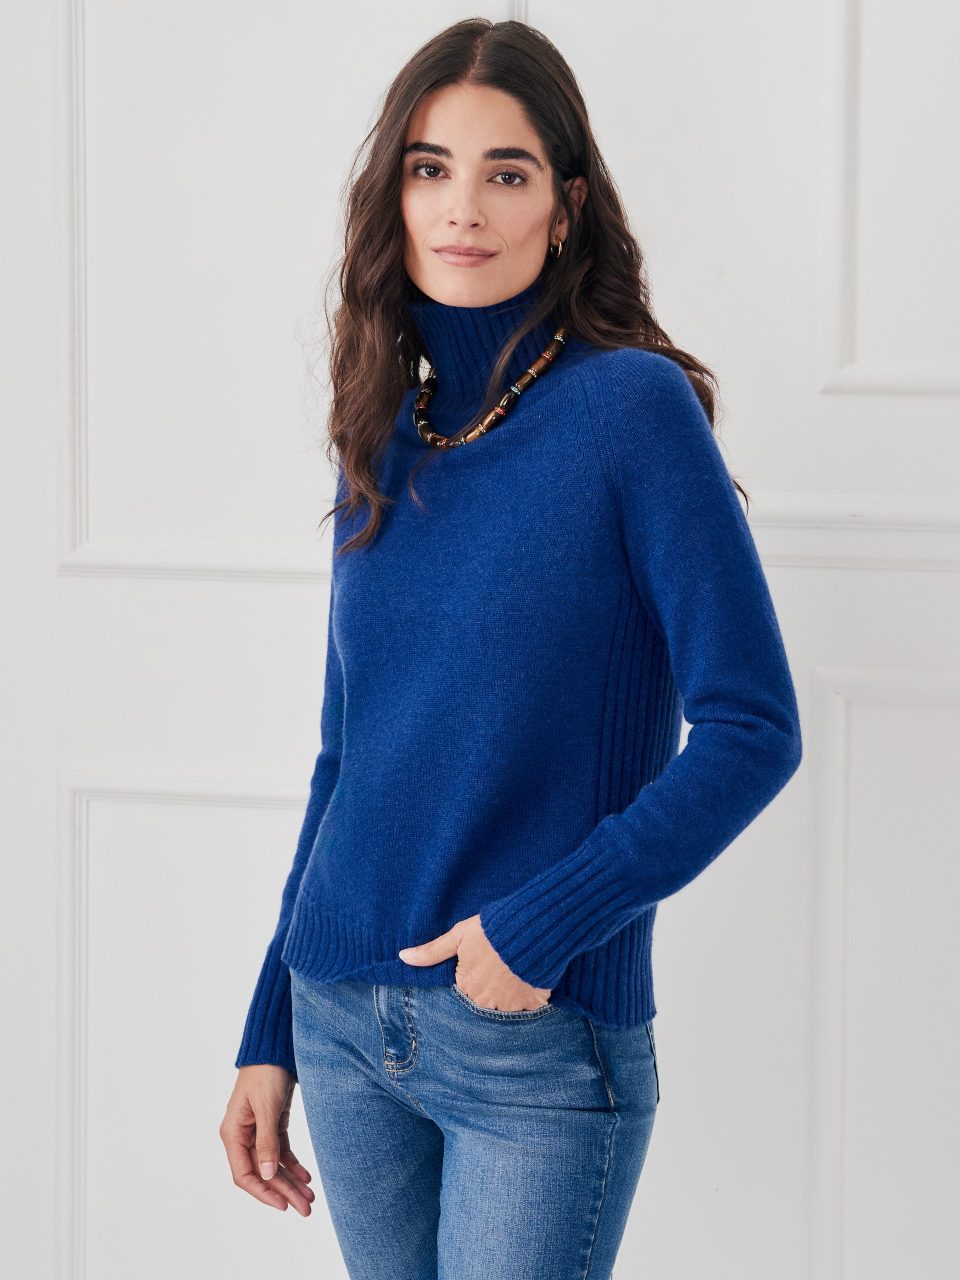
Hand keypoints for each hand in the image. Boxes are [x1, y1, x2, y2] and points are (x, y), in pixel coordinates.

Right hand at [220, 1065, 315, 1214]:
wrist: (274, 1047)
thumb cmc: (265, 1072)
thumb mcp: (267, 1108)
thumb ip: (266, 1142)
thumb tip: (266, 1174)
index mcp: (233, 1133)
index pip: (244, 1174)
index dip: (263, 1192)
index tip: (283, 1206)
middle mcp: (243, 1136)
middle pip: (263, 1173)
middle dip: (284, 1191)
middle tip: (306, 1209)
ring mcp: (257, 1131)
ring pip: (273, 1165)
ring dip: (291, 1181)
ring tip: (310, 1198)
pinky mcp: (272, 1123)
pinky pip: (281, 1151)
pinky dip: (293, 1164)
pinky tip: (306, 1177)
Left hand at [398, 913, 551, 1010]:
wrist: (530, 928)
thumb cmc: (491, 930)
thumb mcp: (459, 936)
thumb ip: (432, 951)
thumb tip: (403, 957)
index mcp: (465, 986)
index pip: (464, 990)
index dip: (472, 977)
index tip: (480, 966)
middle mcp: (485, 1001)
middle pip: (483, 1001)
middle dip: (488, 988)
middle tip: (497, 968)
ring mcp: (509, 1005)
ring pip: (504, 1006)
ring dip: (507, 994)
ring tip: (512, 972)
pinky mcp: (532, 1003)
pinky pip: (527, 1007)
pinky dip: (527, 997)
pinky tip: (527, 979)